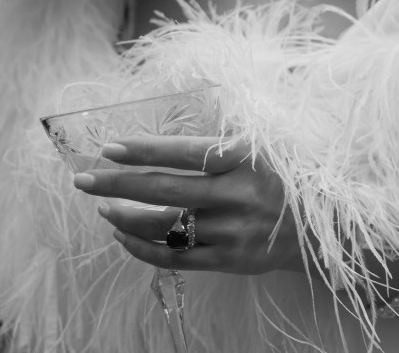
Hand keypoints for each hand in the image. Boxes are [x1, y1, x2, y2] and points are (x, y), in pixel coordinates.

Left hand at [72, 135, 303, 274]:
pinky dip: (142, 249)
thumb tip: (162, 138)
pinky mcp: (229, 260)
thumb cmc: (277, 179)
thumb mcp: (259, 149)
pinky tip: (124, 237)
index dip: (146, 149)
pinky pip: (175, 258)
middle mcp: (239, 195)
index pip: (187, 152)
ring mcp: (233, 231)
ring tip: (104, 208)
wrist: (314, 228)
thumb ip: (218, 144)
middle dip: (118, 183)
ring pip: (165, 227)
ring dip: (126, 218)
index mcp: (245, 159)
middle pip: (166, 189)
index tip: (111, 148)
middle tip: (84, 179)